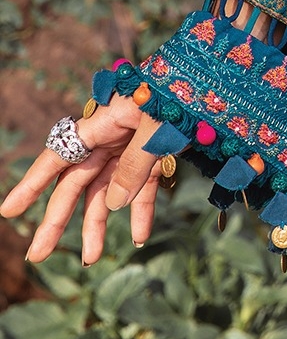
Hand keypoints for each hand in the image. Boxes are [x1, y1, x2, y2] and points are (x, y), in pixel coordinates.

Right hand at [1, 95, 164, 264]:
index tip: (8, 212)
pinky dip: (140, 212)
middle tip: (38, 255)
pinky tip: (138, 237)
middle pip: (77, 184)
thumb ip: (134, 165)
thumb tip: (113, 205)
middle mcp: (111, 138)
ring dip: (98, 224)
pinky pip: (142, 188)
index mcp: (102, 124)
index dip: (32, 184)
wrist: (214, 79)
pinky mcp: (157, 156)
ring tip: (90, 259)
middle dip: (57, 220)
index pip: (59, 156)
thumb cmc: (181, 94)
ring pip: (107, 192)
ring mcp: (132, 148)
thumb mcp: (156, 126)